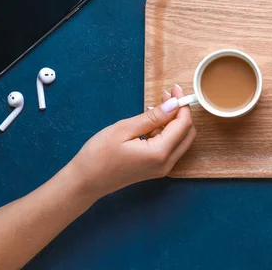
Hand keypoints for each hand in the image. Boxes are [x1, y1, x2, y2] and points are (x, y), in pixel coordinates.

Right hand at [68, 84, 195, 198]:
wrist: (84, 182)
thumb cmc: (99, 155)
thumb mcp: (125, 129)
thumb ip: (153, 117)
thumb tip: (173, 105)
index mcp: (160, 153)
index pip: (183, 124)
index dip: (182, 104)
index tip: (175, 89)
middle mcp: (166, 163)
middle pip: (187, 133)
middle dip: (181, 112)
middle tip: (167, 96)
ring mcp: (162, 168)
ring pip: (180, 140)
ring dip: (173, 122)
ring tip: (156, 106)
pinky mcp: (156, 168)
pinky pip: (169, 147)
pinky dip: (165, 132)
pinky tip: (151, 122)